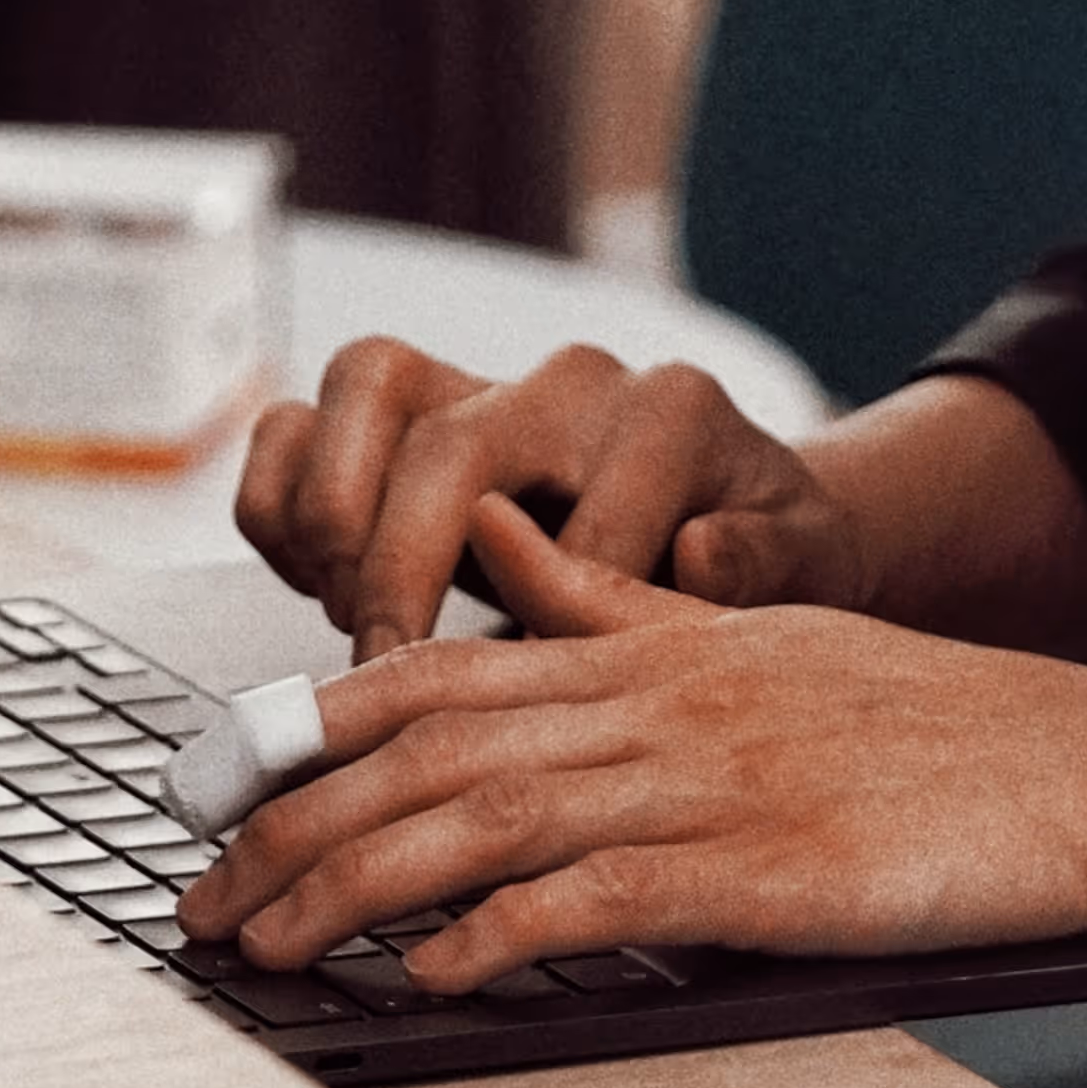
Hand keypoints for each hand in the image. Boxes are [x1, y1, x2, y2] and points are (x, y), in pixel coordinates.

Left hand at [174, 512, 1086, 992]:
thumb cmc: (935, 727)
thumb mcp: (761, 632)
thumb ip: (615, 597)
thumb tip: (503, 544)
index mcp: (655, 646)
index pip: (442, 670)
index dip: (311, 725)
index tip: (215, 782)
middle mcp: (661, 699)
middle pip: (431, 749)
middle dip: (294, 825)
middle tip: (202, 894)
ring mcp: (709, 781)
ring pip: (485, 818)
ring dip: (357, 889)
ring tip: (268, 946)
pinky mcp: (760, 869)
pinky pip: (600, 897)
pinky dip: (498, 935)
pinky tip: (429, 974)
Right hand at [232, 334, 866, 651]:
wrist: (734, 511)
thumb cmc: (759, 550)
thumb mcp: (803, 566)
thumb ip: (763, 563)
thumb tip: (699, 550)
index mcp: (669, 415)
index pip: (586, 517)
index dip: (548, 623)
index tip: (524, 705)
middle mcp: (567, 382)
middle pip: (448, 444)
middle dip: (405, 576)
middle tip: (392, 676)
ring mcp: (480, 384)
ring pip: (363, 385)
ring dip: (336, 519)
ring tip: (355, 620)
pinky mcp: (406, 414)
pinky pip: (299, 423)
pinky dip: (283, 505)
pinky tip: (319, 587)